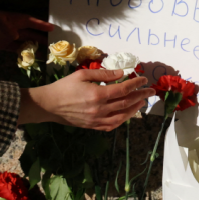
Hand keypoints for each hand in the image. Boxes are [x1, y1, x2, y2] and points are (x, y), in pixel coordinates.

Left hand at [0, 10, 53, 51]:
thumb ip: (4, 26)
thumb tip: (17, 34)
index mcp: (8, 18)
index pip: (28, 20)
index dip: (40, 23)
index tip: (52, 27)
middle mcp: (9, 26)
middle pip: (28, 30)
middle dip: (41, 35)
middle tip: (54, 41)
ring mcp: (5, 36)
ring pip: (23, 40)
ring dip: (33, 44)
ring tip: (45, 50)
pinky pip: (14, 48)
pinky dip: (22, 52)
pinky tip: (29, 57)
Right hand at [18, 69, 154, 130]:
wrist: (49, 105)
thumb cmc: (64, 87)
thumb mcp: (82, 74)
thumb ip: (103, 74)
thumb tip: (120, 73)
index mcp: (97, 94)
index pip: (123, 89)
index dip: (135, 84)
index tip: (143, 79)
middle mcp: (99, 109)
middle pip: (126, 103)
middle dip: (140, 95)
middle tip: (149, 90)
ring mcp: (97, 120)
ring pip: (122, 116)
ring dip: (135, 109)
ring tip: (142, 101)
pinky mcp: (93, 126)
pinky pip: (112, 125)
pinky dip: (123, 119)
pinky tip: (128, 113)